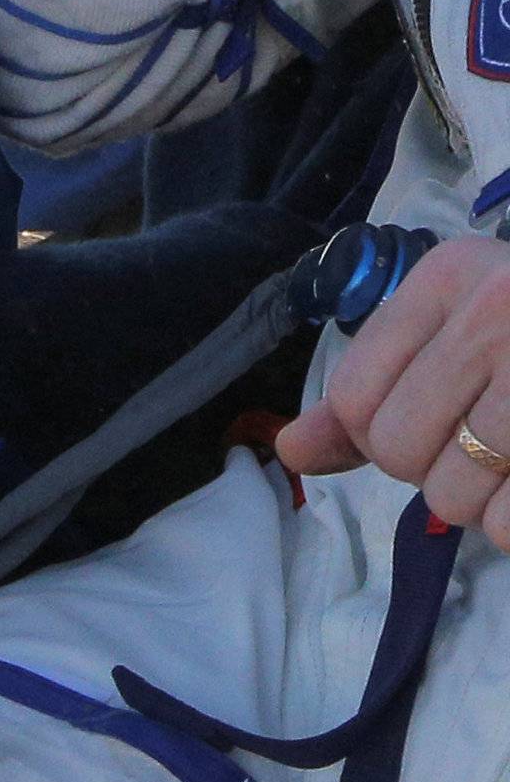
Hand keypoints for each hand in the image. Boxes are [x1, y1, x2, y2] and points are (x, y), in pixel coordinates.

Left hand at [277, 236, 509, 547]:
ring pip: (457, 498)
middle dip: (431, 470)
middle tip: (481, 444)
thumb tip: (291, 453)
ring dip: (484, 503)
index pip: (355, 397)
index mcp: (448, 278)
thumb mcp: (454, 326)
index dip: (375, 436)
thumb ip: (372, 389)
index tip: (424, 424)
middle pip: (398, 452)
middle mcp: (496, 315)